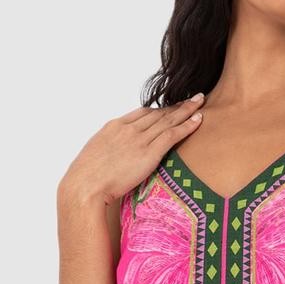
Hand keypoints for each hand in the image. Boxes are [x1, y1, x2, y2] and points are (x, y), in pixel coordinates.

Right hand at [57, 91, 206, 205]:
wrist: (84, 185)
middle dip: (177, 105)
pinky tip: (199, 119)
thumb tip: (112, 158)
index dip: (159, 110)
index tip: (170, 108)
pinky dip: (187, 125)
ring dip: (187, 109)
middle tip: (192, 98)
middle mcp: (128, 129)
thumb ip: (108, 151)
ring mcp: (139, 139)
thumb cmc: (85, 179)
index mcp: (113, 127)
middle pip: (158, 113)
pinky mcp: (149, 153)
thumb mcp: (95, 157)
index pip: (141, 113)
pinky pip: (173, 134)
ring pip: (168, 119)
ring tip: (200, 101)